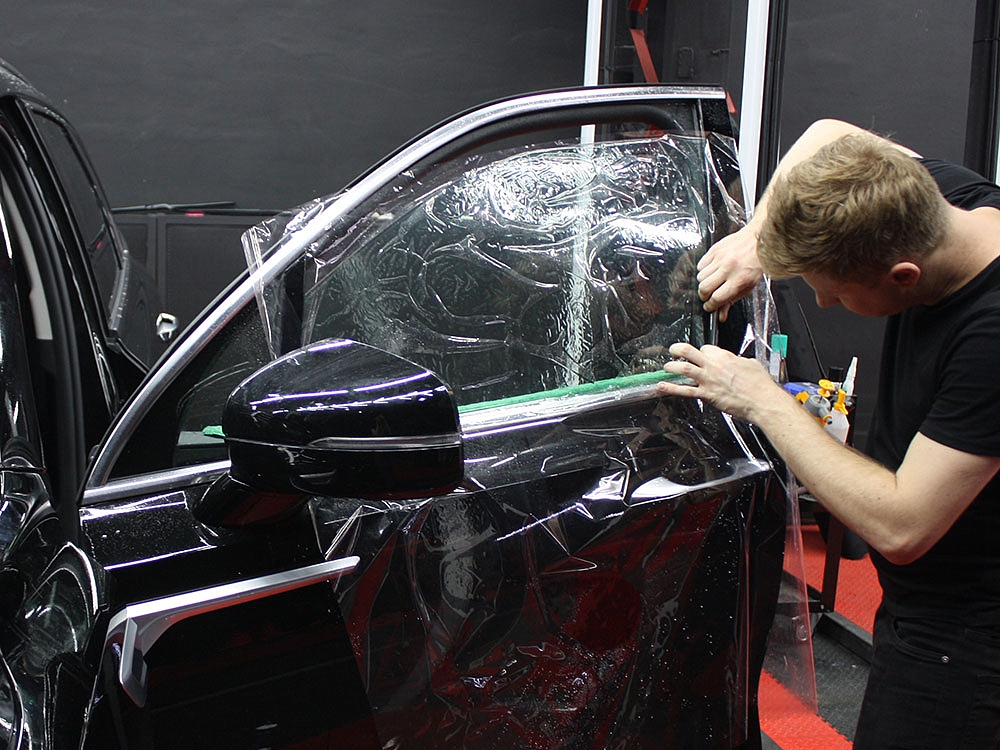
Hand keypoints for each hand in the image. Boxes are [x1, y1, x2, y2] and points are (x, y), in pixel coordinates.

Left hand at [657, 342, 781, 421]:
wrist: (763, 401)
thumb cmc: (760, 385)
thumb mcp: (751, 365)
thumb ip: (740, 362)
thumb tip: (738, 363)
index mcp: (725, 357)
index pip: (706, 348)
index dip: (702, 352)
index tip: (700, 356)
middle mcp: (714, 366)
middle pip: (688, 351)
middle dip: (677, 350)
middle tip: (673, 352)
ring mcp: (708, 380)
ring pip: (683, 369)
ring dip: (671, 367)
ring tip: (666, 368)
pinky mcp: (707, 394)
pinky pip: (685, 390)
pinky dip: (671, 389)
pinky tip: (662, 387)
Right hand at [696, 225, 763, 320]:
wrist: (758, 242)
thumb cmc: (755, 264)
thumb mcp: (748, 286)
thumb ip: (732, 301)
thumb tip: (721, 315)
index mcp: (739, 280)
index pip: (717, 298)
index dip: (710, 305)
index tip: (709, 306)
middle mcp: (728, 268)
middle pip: (704, 288)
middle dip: (703, 296)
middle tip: (707, 296)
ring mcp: (720, 258)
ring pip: (700, 277)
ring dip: (704, 282)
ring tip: (712, 281)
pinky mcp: (715, 250)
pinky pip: (701, 265)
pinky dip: (703, 270)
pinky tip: (712, 270)